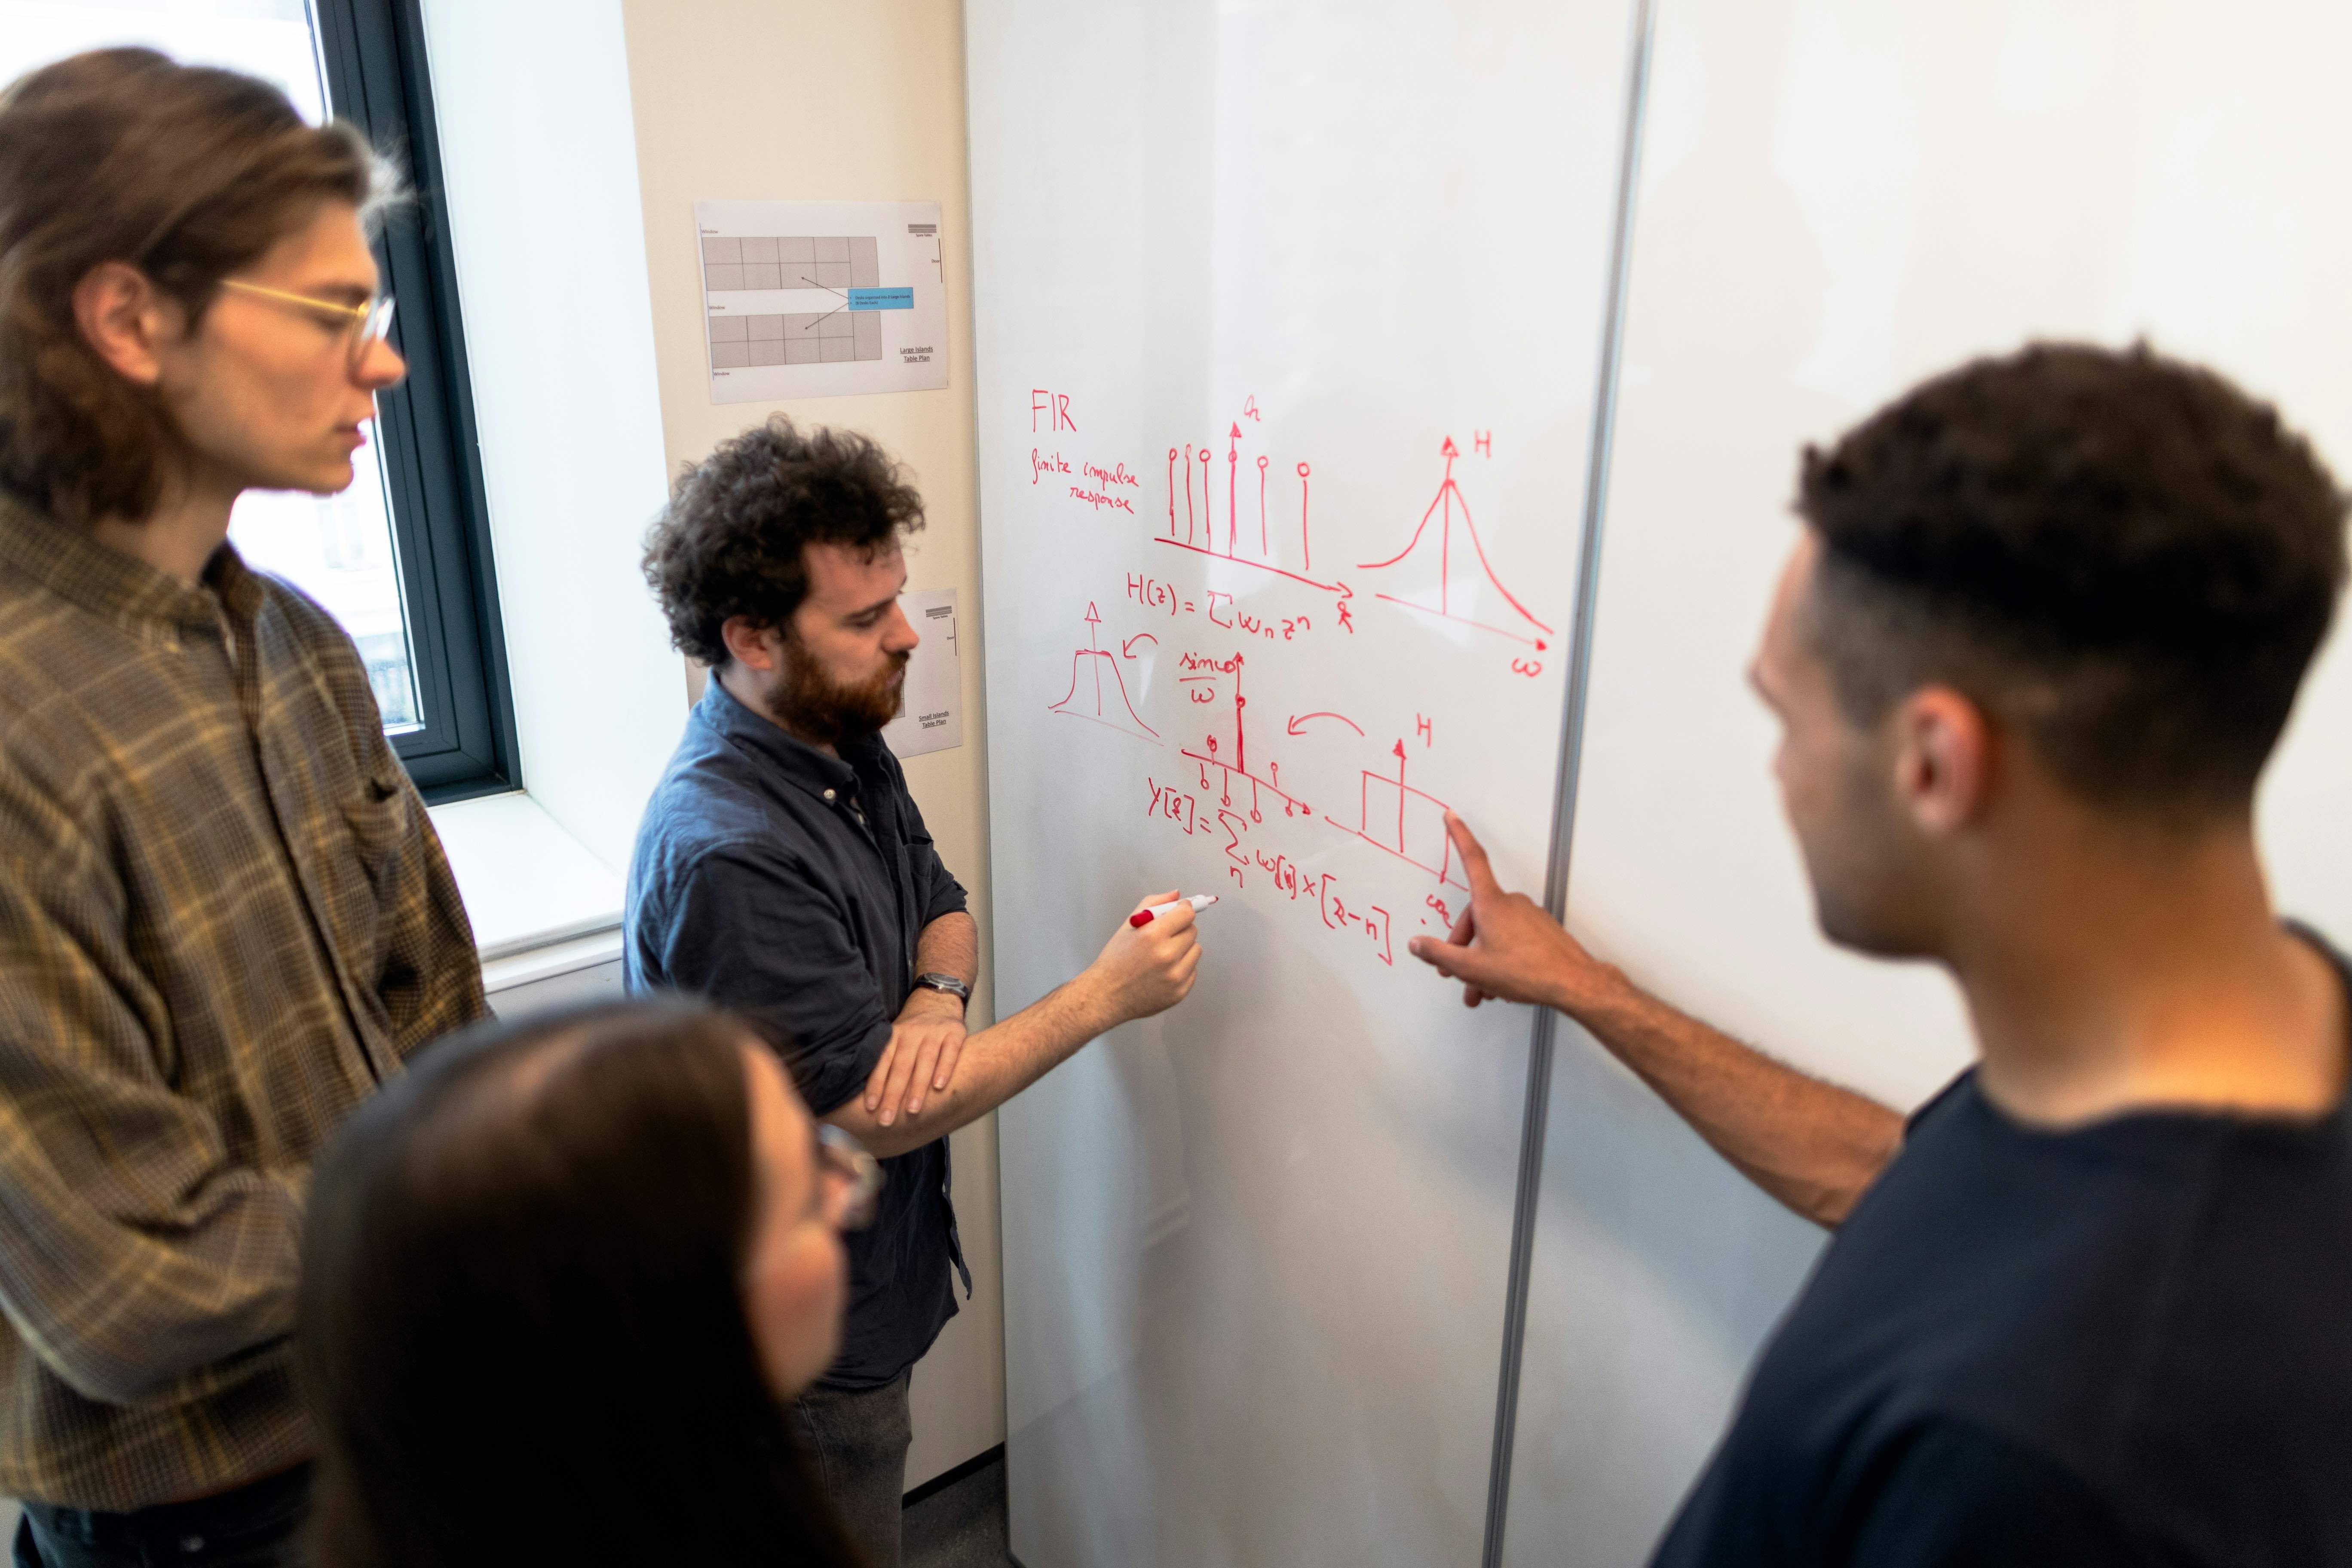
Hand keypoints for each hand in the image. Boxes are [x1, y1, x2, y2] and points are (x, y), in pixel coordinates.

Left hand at [863, 990, 968, 1127]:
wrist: (938, 1001)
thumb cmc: (912, 1033)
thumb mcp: (895, 1040)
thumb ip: (885, 1063)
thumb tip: (867, 1099)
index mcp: (893, 1036)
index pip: (882, 1062)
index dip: (875, 1085)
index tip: (870, 1108)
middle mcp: (912, 1033)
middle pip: (901, 1066)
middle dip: (893, 1094)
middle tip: (887, 1119)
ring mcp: (934, 1032)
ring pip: (925, 1060)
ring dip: (917, 1086)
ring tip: (912, 1110)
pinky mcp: (955, 1032)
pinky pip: (950, 1051)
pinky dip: (945, 1068)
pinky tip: (939, 1087)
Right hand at [1085, 888, 1202, 1022]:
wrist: (1106, 995)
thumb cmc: (1115, 960)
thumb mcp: (1129, 926)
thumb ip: (1153, 905)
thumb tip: (1176, 895)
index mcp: (1153, 935)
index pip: (1186, 913)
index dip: (1183, 910)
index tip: (1179, 912)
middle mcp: (1167, 955)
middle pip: (1192, 931)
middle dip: (1180, 930)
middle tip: (1164, 937)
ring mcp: (1175, 976)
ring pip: (1196, 950)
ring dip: (1184, 949)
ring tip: (1163, 956)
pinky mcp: (1180, 992)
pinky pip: (1193, 970)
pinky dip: (1182, 968)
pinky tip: (1163, 972)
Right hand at [1407, 813, 1624, 1016]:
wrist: (1573, 983)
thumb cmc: (1528, 971)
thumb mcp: (1472, 968)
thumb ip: (1440, 954)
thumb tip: (1417, 944)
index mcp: (1491, 904)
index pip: (1471, 859)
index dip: (1458, 835)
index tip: (1452, 817)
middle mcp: (1511, 903)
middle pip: (1476, 914)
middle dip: (1463, 945)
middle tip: (1456, 972)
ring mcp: (1529, 916)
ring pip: (1495, 932)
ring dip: (1483, 959)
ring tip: (1482, 989)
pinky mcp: (1542, 930)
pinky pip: (1513, 938)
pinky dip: (1502, 957)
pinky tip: (1502, 983)